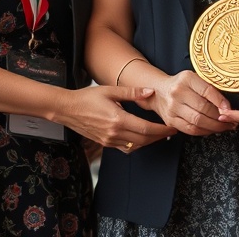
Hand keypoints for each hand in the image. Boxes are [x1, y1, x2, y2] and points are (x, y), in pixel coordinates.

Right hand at [61, 85, 175, 152]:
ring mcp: (109, 141)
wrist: (67, 109)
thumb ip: (132, 92)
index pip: (146, 129)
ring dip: (149, 141)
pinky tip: (140, 137)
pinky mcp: (105, 143)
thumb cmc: (87, 98)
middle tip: (170, 131)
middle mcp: (114, 134)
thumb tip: (150, 92)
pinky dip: (136, 144)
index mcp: (117, 120)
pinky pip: (125, 148)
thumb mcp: (110, 90)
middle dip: (159, 137)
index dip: (161, 130)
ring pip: (135, 146)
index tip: (171, 127)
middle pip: (143, 140)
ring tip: (159, 134)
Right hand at [149, 70, 235, 135]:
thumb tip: (226, 106)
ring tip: (224, 127)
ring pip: (197, 122)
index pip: (207, 91)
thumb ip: (209, 89)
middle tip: (231, 121)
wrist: (159, 91)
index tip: (230, 109)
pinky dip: (203, 131)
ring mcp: (172, 108)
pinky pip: (190, 130)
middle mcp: (177, 92)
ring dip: (214, 127)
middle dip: (220, 118)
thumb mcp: (194, 79)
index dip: (221, 102)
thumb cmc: (182, 84)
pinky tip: (211, 130)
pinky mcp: (170, 120)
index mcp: (187, 79)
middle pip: (203, 109)